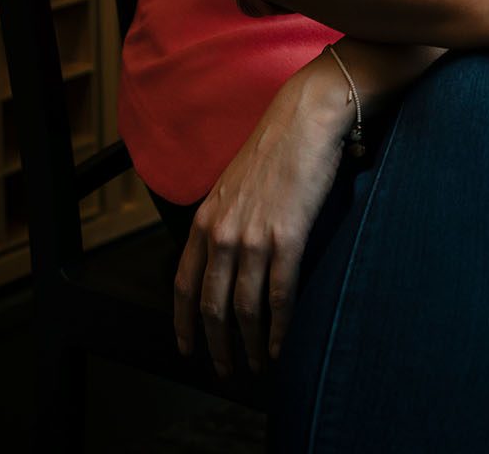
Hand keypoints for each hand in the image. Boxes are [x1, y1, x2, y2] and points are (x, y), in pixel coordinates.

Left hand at [173, 55, 350, 377]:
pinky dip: (280, 328)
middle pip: (211, 306)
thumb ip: (223, 222)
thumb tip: (223, 260)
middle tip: (226, 370)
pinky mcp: (287, 237)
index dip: (183, 322)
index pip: (184, 284)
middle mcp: (223, 232)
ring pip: (244, 308)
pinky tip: (282, 346)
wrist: (305, 119)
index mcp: (206, 219)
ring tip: (257, 364)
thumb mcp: (232, 185)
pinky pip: (280, 295)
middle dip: (217, 346)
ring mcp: (254, 236)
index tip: (187, 349)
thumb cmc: (274, 149)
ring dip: (250, 344)